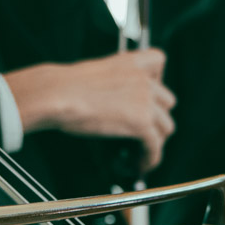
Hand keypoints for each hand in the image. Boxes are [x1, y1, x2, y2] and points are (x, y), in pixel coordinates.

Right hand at [3, 49, 175, 170]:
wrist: (58, 94)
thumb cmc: (66, 86)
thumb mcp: (95, 73)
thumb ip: (113, 82)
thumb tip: (116, 101)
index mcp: (131, 62)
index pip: (158, 61)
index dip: (157, 79)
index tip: (148, 94)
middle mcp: (142, 79)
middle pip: (167, 101)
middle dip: (156, 117)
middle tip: (143, 131)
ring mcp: (145, 101)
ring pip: (166, 126)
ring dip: (155, 140)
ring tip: (141, 152)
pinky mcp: (141, 123)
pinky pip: (155, 145)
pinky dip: (150, 158)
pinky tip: (140, 164)